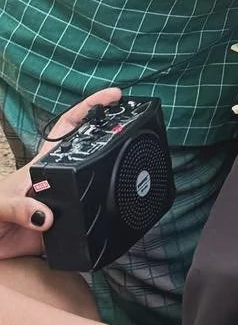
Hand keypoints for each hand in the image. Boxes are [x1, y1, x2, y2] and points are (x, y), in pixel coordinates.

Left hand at [0, 87, 120, 258]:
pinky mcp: (68, 227)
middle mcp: (57, 180)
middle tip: (135, 123)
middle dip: (113, 133)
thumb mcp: (0, 206)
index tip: (112, 97)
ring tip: (136, 164)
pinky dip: (105, 217)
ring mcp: (65, 202)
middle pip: (90, 150)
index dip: (89, 109)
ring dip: (113, 175)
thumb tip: (46, 215)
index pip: (67, 129)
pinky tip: (117, 212)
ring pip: (96, 183)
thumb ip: (19, 208)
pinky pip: (91, 220)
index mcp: (41, 166)